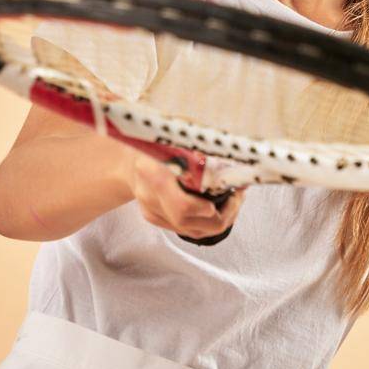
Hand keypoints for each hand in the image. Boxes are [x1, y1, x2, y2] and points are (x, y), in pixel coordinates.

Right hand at [125, 154, 243, 242]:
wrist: (130, 160)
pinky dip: (210, 222)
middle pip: (186, 221)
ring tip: (235, 201)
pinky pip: (190, 230)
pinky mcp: (158, 220)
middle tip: (238, 197)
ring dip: (220, 219)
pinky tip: (222, 207)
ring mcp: (152, 212)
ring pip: (193, 230)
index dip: (203, 207)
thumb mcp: (176, 138)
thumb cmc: (158, 144)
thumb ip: (199, 147)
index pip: (179, 205)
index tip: (226, 195)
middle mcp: (149, 196)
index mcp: (151, 171)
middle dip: (221, 214)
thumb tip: (232, 156)